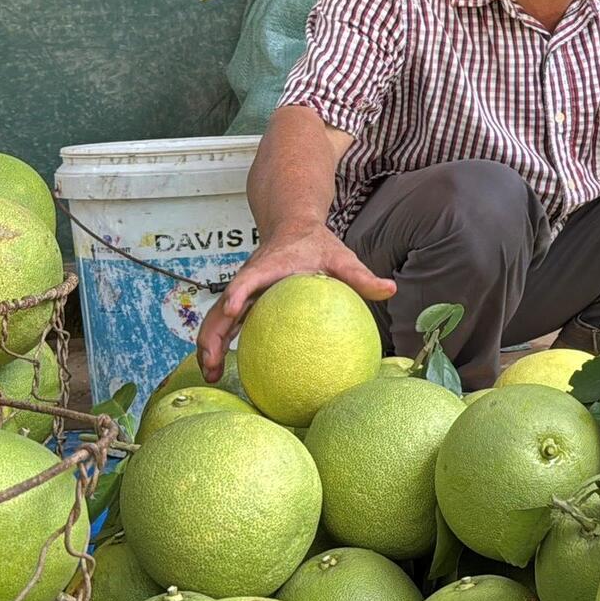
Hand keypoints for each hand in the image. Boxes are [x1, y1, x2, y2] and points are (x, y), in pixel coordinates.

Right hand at [196, 226, 394, 380]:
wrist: (293, 226)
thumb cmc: (318, 243)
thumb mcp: (341, 257)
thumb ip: (362, 276)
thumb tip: (391, 290)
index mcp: (270, 266)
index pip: (249, 277)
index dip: (239, 292)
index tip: (230, 310)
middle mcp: (250, 278)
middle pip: (222, 306)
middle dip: (212, 333)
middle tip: (209, 363)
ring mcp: (244, 290)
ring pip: (218, 318)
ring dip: (209, 343)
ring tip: (209, 374)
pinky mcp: (245, 299)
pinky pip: (227, 322)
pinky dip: (221, 342)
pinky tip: (224, 368)